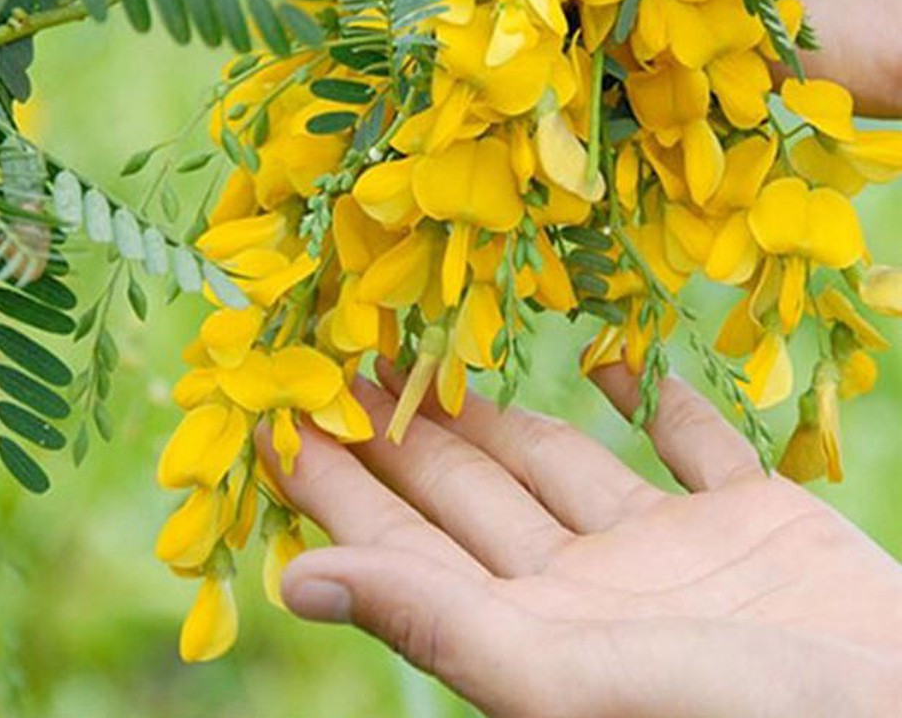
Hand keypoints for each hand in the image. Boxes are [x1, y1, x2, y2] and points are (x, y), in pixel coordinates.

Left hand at [258, 360, 901, 717]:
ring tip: (432, 346)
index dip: (334, 480)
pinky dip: (646, 396)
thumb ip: (437, 627)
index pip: (402, 542)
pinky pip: (687, 439)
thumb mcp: (569, 679)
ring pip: (556, 459)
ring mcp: (671, 550)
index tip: (275, 413)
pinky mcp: (752, 516)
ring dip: (495, 407)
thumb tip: (295, 582)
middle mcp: (589, 587)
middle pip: (465, 491)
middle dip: (399, 424)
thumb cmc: (747, 715)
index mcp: (534, 631)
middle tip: (337, 354)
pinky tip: (605, 357)